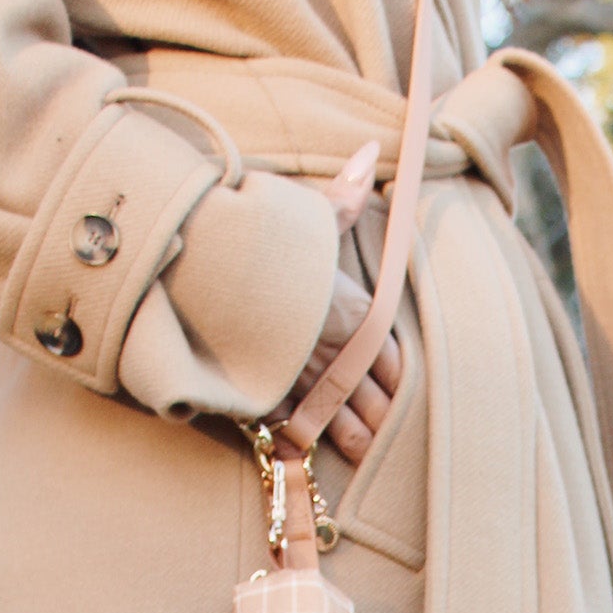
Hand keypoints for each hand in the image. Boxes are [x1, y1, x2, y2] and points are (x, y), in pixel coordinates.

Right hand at [272, 147, 401, 464]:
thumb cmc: (257, 235)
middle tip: (399, 441)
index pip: (392, 357)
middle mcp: (331, 352)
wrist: (200, 265)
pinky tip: (313, 456)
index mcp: (350, 313)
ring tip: (368, 455)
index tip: (413, 394)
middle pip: (372, 397)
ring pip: (339, 420)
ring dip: (354, 438)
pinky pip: (293, 427)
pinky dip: (305, 443)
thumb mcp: (305, 212)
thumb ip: (342, 196)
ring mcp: (299, 377)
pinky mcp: (265, 393)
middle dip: (386, 418)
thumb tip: (371, 155)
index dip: (401, 378)